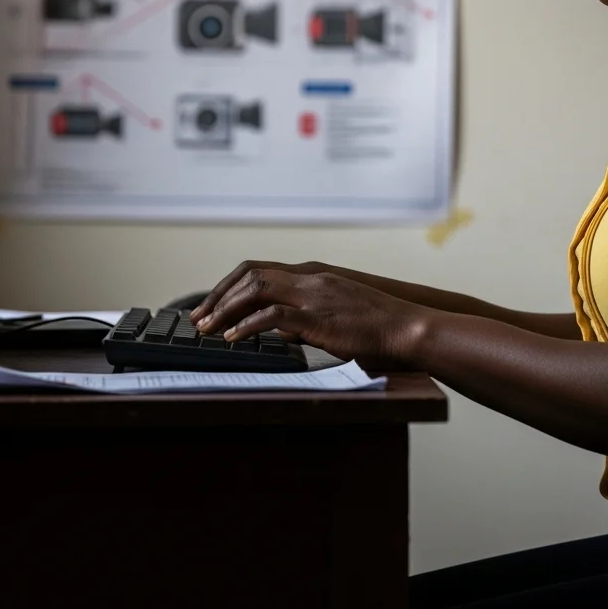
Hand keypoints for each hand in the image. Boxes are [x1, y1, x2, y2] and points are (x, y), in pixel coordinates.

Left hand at [191, 261, 426, 369]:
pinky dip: (247, 326)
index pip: (261, 269)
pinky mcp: (317, 317)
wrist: (408, 328)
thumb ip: (307, 317)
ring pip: (256, 289)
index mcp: (314, 276)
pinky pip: (272, 316)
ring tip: (208, 328)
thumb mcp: (337, 315)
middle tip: (199, 318)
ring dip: (226, 309)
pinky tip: (234, 339)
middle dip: (219, 295)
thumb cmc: (378, 328)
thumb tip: (280, 328)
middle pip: (251, 274)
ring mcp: (313, 295)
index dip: (231, 286)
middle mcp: (310, 279)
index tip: (212, 306)